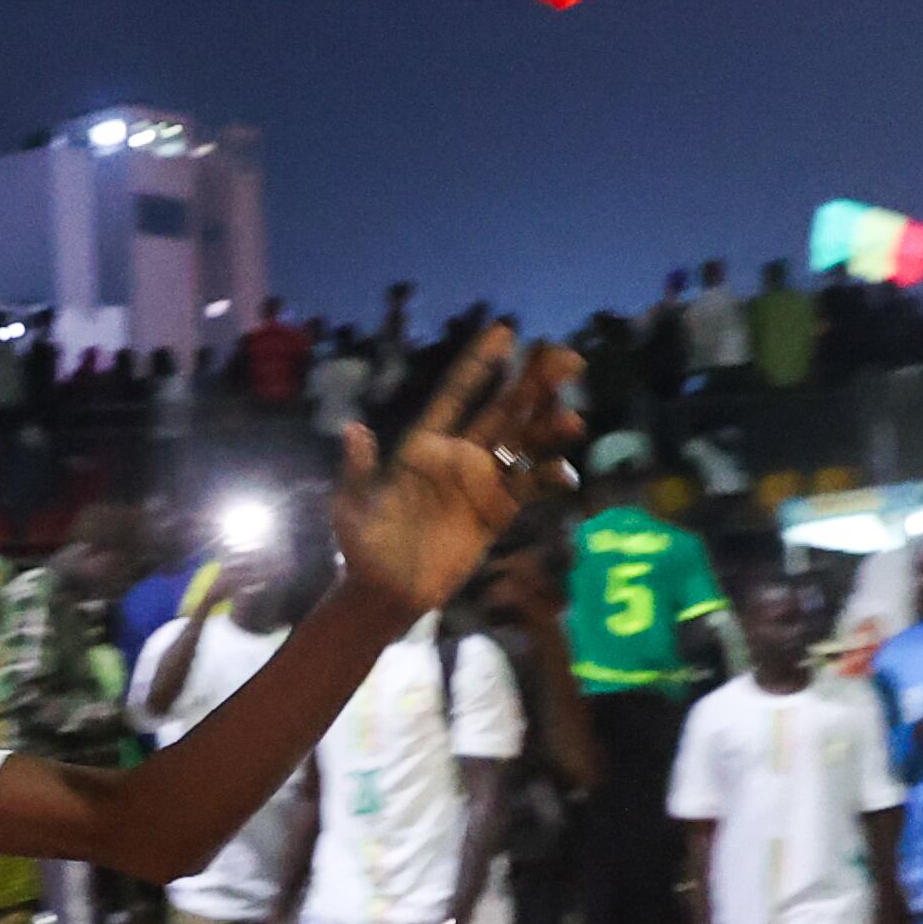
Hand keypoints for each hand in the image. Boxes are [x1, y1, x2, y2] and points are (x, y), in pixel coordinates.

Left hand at [326, 327, 583, 621]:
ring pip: (522, 446)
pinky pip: (527, 489)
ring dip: (547, 429)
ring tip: (571, 416)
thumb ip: (358, 470)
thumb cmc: (362, 545)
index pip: (457, 395)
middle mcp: (458, 457)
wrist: (385, 591)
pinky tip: (563, 471)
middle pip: (502, 412)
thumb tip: (354, 429)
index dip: (479, 365)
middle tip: (564, 356)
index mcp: (422, 445)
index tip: (504, 332)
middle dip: (532, 384)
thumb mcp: (351, 506)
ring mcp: (481, 483)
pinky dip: (547, 478)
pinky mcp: (496, 514)